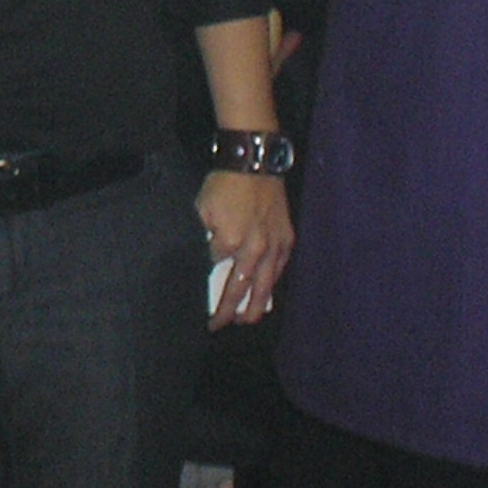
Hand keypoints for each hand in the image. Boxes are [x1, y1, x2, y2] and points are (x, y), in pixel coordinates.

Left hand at [199, 170, 292, 328]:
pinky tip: (266, 294)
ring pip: (264, 284)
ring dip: (255, 305)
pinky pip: (279, 269)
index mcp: (229, 241)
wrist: (255, 163)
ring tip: (247, 320)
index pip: (215, 269)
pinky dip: (271, 283)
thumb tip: (207, 255)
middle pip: (240, 288)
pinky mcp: (287, 239)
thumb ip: (204, 235)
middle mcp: (253, 249)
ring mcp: (273, 246)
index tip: (200, 288)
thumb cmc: (224, 184)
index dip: (206, 279)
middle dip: (229, 309)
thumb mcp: (202, 208)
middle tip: (219, 325)